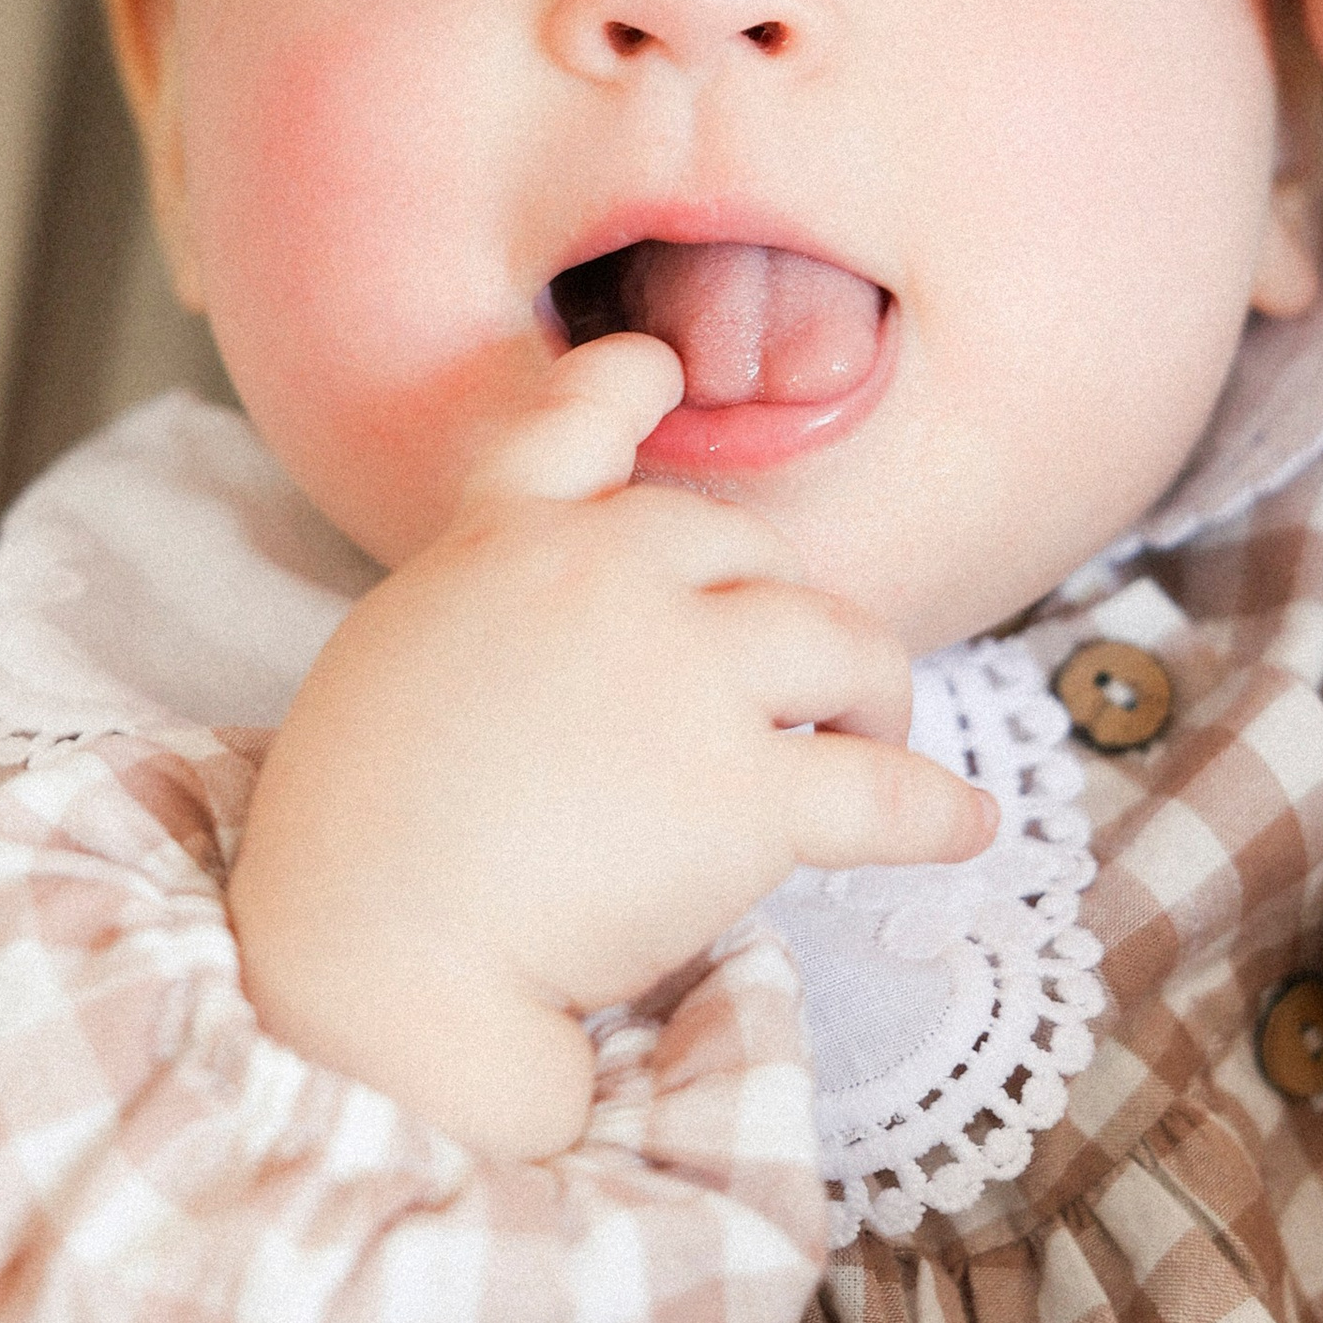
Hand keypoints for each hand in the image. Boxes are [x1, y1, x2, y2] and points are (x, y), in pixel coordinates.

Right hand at [231, 333, 993, 1151]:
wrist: (375, 952)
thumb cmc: (354, 843)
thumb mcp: (392, 664)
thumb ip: (485, 615)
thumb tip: (564, 652)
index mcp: (502, 542)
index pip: (578, 420)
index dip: (629, 388)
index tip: (662, 370)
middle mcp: (605, 577)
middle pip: (752, 551)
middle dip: (785, 611)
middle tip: (797, 685)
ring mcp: (683, 674)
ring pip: (842, 644)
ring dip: (874, 691)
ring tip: (878, 740)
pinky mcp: (744, 791)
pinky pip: (882, 790)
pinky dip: (937, 808)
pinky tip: (968, 824)